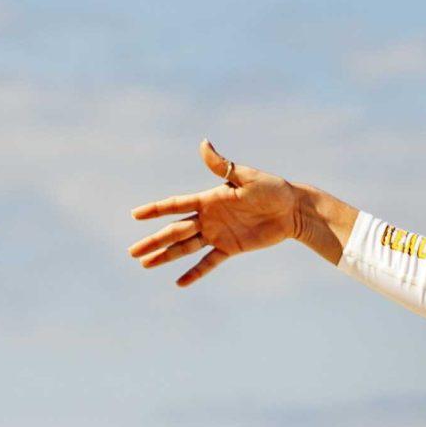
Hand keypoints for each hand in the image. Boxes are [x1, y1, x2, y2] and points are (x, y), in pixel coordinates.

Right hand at [127, 139, 301, 286]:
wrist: (293, 209)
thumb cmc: (271, 188)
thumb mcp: (246, 176)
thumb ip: (222, 166)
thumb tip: (203, 144)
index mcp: (209, 199)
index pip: (176, 205)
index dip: (155, 210)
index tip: (135, 215)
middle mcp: (209, 217)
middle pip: (175, 231)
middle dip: (154, 241)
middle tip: (132, 252)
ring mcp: (218, 234)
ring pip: (186, 248)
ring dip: (166, 256)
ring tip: (145, 264)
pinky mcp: (231, 248)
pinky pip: (209, 262)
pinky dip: (195, 272)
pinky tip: (179, 283)